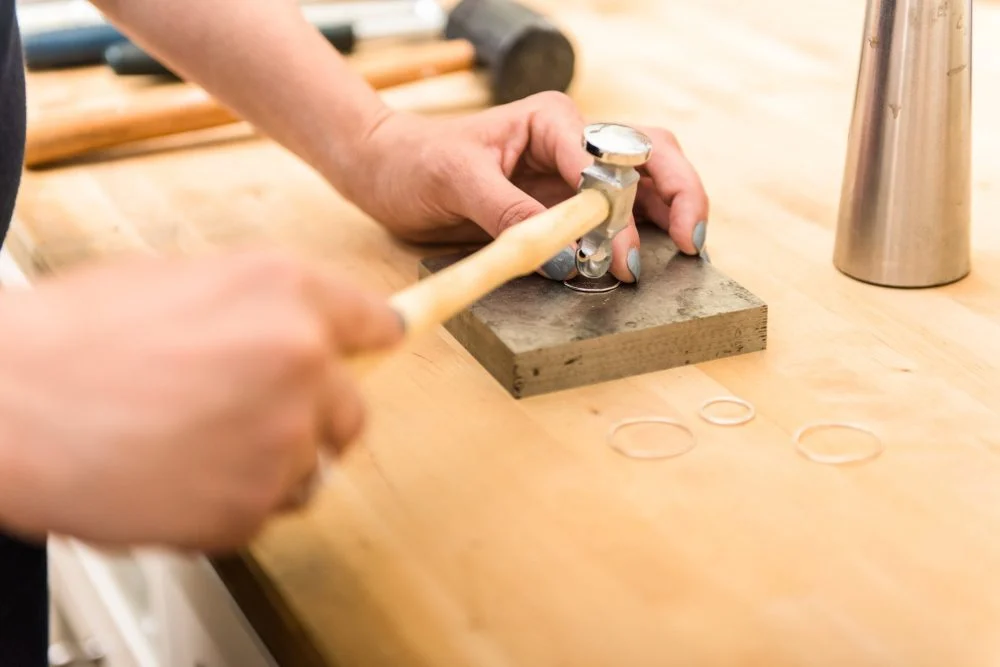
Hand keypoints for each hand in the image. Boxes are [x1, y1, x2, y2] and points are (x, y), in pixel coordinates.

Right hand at [0, 251, 400, 552]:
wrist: (3, 407)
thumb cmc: (69, 340)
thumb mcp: (180, 281)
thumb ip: (262, 306)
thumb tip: (305, 326)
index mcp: (286, 291)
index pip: (377, 324)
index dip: (366, 345)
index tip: (371, 357)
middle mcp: (301, 359)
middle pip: (354, 409)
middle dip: (312, 417)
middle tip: (249, 416)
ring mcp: (282, 437)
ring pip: (310, 466)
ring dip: (268, 463)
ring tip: (192, 444)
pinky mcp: (253, 506)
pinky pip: (265, 509)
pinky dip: (230, 502)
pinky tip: (175, 475)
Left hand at [346, 92, 709, 282]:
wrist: (388, 173)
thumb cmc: (416, 162)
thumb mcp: (457, 181)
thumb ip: (511, 215)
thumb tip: (564, 256)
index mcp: (550, 121)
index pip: (608, 157)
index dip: (624, 206)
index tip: (619, 253)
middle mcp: (571, 143)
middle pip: (650, 156)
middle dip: (678, 197)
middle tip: (690, 245)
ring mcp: (571, 176)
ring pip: (644, 187)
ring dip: (666, 219)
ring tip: (679, 258)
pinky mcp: (562, 208)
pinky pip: (613, 220)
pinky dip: (635, 239)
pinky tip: (637, 263)